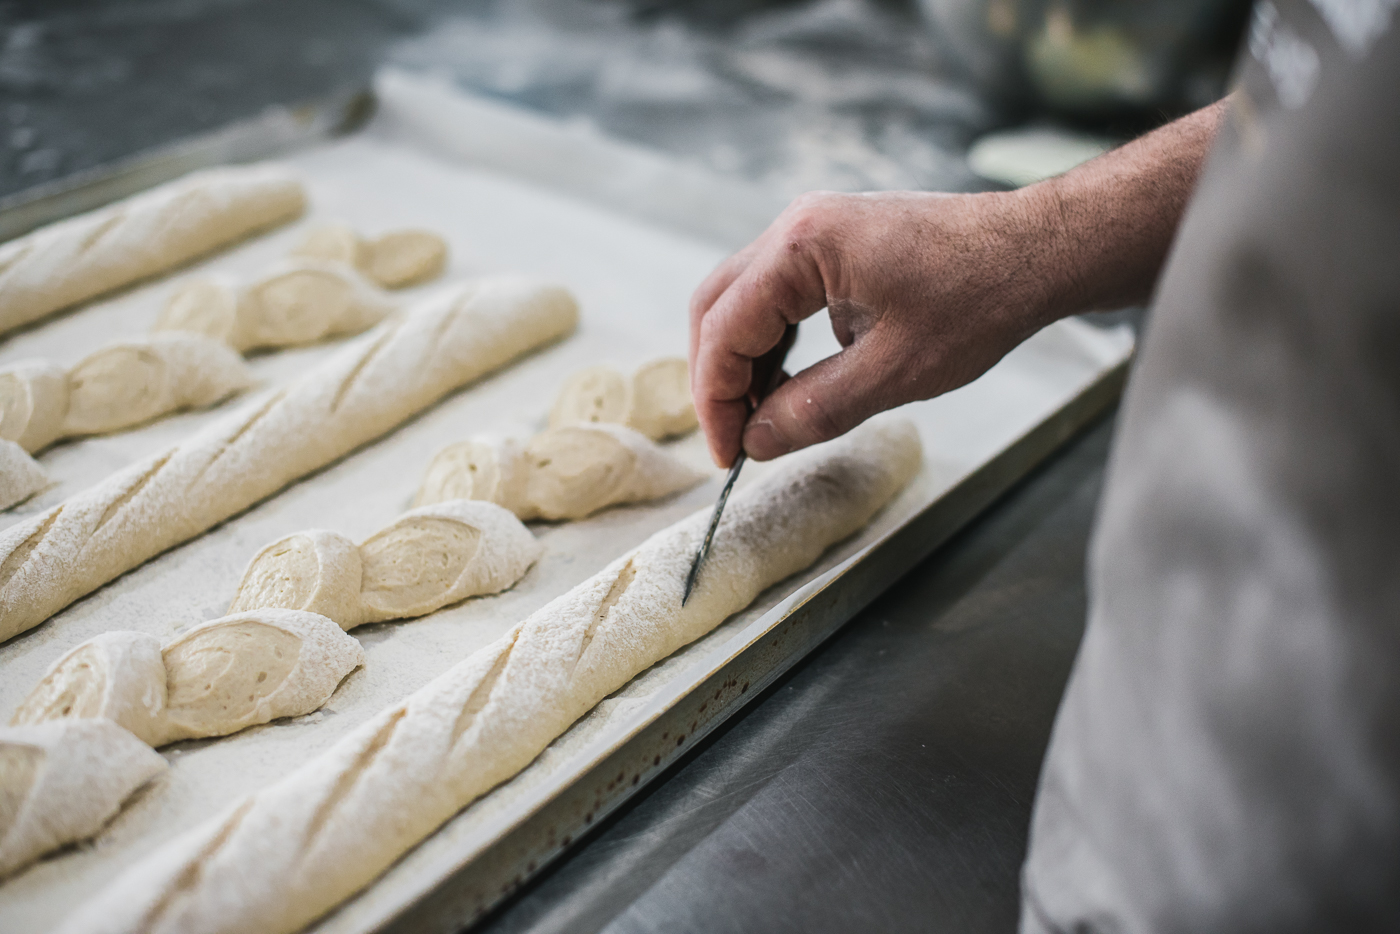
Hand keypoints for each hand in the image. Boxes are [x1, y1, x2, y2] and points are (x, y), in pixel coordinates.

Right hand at [689, 188, 1067, 466]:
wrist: (1039, 251)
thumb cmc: (980, 299)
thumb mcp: (894, 372)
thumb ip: (814, 409)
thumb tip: (756, 441)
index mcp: (803, 246)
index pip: (724, 329)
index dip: (717, 399)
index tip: (728, 455)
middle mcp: (797, 225)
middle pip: (718, 306)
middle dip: (719, 379)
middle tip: (733, 440)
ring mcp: (814, 229)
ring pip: (743, 300)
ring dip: (744, 362)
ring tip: (762, 420)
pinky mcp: (834, 242)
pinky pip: (778, 294)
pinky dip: (773, 341)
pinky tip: (789, 385)